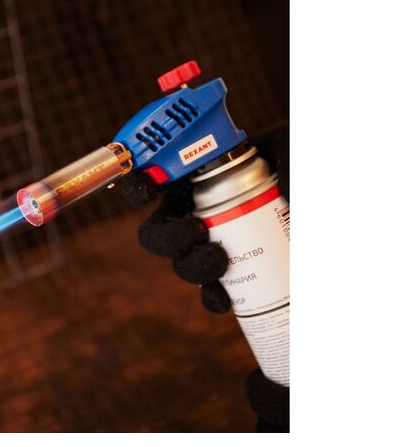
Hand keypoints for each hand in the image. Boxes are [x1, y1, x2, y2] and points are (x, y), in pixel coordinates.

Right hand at [121, 124, 288, 314]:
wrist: (309, 206)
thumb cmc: (289, 165)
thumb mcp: (288, 146)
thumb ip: (288, 153)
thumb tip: (285, 189)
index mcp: (191, 178)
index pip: (150, 180)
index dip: (137, 187)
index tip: (149, 189)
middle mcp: (190, 214)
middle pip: (156, 233)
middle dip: (167, 238)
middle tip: (198, 231)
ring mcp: (207, 246)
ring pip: (180, 264)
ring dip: (191, 266)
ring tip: (221, 261)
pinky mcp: (229, 273)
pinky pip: (209, 293)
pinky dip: (213, 299)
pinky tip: (226, 299)